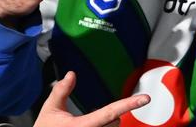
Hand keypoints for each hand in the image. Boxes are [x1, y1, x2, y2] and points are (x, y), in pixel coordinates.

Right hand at [34, 71, 148, 126]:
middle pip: (114, 122)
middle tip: (89, 119)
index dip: (129, 104)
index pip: (110, 112)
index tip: (145, 98)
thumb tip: (71, 74)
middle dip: (110, 117)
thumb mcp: (50, 110)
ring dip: (107, 126)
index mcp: (82, 126)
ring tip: (86, 126)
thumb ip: (61, 92)